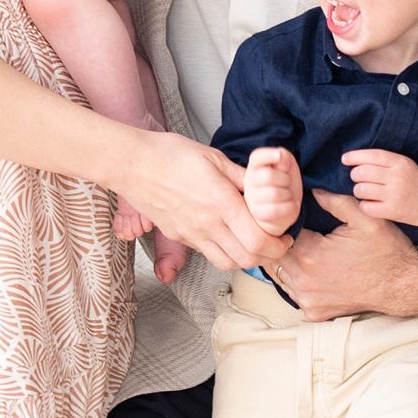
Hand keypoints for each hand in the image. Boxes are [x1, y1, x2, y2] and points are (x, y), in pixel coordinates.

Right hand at [111, 132, 288, 273]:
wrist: (132, 164)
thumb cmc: (170, 154)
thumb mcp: (215, 157)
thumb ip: (243, 176)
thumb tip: (266, 186)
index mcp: (221, 203)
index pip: (259, 241)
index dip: (278, 245)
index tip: (285, 237)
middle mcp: (207, 225)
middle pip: (247, 259)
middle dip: (268, 256)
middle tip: (275, 244)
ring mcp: (191, 234)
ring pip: (227, 263)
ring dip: (245, 258)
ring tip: (252, 243)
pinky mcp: (179, 236)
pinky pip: (207, 253)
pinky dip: (224, 252)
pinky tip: (227, 235)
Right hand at [242, 146, 301, 236]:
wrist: (283, 213)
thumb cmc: (284, 186)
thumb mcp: (288, 168)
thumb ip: (284, 158)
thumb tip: (280, 157)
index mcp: (255, 167)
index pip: (256, 157)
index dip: (268, 155)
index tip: (279, 155)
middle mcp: (249, 182)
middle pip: (268, 176)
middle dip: (285, 179)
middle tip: (287, 184)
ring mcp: (251, 200)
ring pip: (274, 194)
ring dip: (288, 195)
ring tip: (287, 197)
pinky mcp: (258, 215)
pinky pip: (275, 210)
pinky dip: (289, 207)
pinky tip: (290, 207)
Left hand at [274, 189, 417, 320]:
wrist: (405, 286)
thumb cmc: (386, 251)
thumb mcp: (364, 217)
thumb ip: (334, 200)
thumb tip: (311, 190)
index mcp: (311, 255)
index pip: (278, 234)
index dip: (282, 223)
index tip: (292, 215)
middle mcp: (304, 282)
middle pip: (274, 256)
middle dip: (280, 241)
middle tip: (293, 229)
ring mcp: (308, 300)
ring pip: (280, 275)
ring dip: (286, 260)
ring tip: (301, 246)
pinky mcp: (315, 313)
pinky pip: (293, 292)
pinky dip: (296, 279)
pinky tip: (309, 267)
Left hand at [343, 148, 417, 231]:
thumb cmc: (414, 182)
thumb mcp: (404, 165)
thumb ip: (384, 160)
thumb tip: (354, 159)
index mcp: (400, 162)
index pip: (372, 155)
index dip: (355, 156)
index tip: (344, 159)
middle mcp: (397, 177)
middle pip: (362, 172)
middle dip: (355, 175)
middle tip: (359, 179)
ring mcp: (394, 195)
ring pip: (361, 189)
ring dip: (358, 190)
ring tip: (365, 192)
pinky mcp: (392, 211)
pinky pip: (366, 206)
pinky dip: (364, 205)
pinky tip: (371, 203)